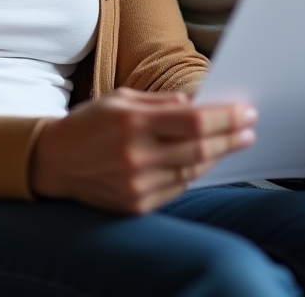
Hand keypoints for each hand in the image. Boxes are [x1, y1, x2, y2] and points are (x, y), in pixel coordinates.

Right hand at [29, 87, 256, 213]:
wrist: (54, 162)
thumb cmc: (90, 123)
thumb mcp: (121, 99)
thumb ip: (161, 102)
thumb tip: (197, 103)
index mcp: (133, 121)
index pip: (195, 121)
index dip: (226, 117)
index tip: (246, 112)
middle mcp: (136, 155)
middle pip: (200, 147)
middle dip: (230, 137)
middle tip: (250, 128)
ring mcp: (137, 184)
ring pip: (192, 170)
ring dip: (216, 155)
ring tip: (231, 142)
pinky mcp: (136, 205)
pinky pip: (177, 189)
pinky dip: (193, 173)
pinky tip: (202, 160)